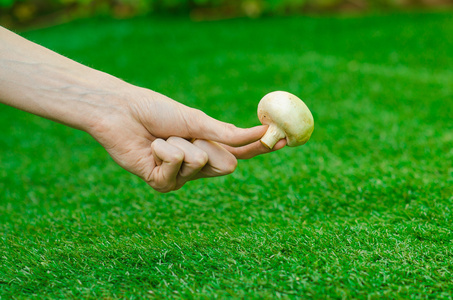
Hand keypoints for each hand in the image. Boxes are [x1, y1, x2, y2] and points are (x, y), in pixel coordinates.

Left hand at [89, 88, 285, 191]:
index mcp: (208, 146)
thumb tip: (261, 132)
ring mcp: (181, 176)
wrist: (121, 111)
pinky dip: (165, 152)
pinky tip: (151, 147)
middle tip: (188, 135)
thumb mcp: (196, 119)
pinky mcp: (161, 182)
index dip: (260, 148)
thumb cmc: (157, 110)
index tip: (283, 139)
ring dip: (181, 144)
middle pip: (226, 165)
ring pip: (200, 165)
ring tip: (162, 137)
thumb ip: (226, 133)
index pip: (241, 152)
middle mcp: (198, 164)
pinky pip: (176, 170)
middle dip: (208, 146)